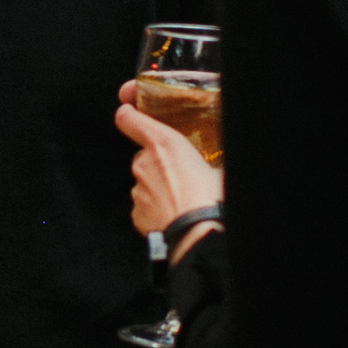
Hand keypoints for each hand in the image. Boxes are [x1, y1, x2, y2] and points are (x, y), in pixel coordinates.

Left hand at [116, 80, 222, 249]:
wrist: (198, 234)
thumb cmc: (211, 198)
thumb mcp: (218, 167)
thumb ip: (208, 159)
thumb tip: (216, 163)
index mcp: (163, 143)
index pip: (130, 119)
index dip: (129, 115)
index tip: (129, 113)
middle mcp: (144, 163)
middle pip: (145, 156)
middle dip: (159, 163)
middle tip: (183, 174)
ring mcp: (138, 190)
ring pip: (146, 182)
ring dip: (160, 187)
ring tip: (183, 199)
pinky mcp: (136, 213)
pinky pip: (145, 206)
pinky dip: (156, 209)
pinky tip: (175, 214)